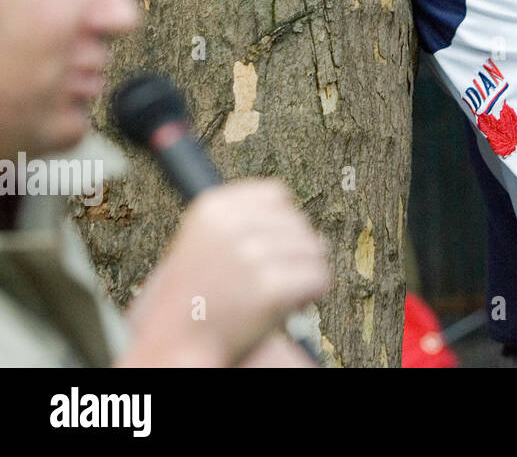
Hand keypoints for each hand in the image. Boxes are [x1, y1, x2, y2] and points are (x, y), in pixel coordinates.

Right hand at [122, 179, 330, 366]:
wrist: (171, 348)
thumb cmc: (193, 301)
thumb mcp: (204, 245)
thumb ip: (250, 228)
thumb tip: (320, 238)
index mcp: (213, 208)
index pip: (276, 194)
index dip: (282, 222)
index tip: (273, 247)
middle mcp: (232, 226)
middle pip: (299, 222)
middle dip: (295, 253)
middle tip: (276, 281)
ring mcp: (252, 256)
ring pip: (315, 249)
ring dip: (305, 273)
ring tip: (280, 296)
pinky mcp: (270, 287)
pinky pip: (320, 277)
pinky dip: (313, 293)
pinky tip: (292, 307)